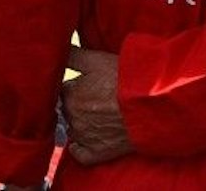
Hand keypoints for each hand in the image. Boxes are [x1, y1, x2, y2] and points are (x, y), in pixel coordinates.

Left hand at [60, 47, 130, 165]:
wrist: (150, 104)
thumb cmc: (125, 79)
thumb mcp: (96, 60)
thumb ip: (72, 56)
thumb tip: (55, 50)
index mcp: (70, 94)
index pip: (60, 90)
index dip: (72, 86)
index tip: (83, 84)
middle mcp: (72, 117)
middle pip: (67, 110)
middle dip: (76, 104)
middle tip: (94, 98)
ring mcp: (84, 137)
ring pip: (73, 130)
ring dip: (80, 124)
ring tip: (98, 115)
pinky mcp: (97, 152)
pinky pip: (80, 154)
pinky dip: (81, 148)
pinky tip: (88, 139)